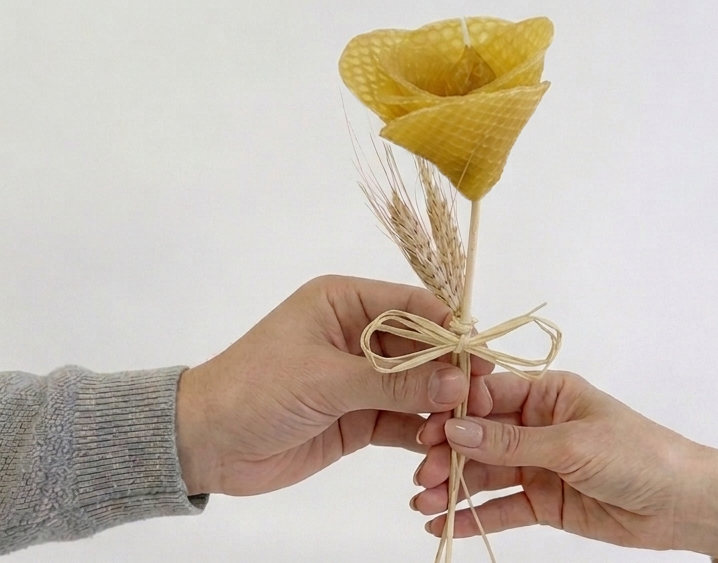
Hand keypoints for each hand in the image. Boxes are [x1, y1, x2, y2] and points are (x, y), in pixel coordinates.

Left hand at [174, 275, 491, 496]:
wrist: (205, 444)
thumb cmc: (256, 389)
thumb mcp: (326, 379)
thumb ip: (393, 381)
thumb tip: (456, 383)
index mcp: (345, 302)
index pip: (413, 306)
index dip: (450, 329)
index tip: (480, 356)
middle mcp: (359, 334)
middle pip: (423, 348)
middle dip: (451, 373)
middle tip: (482, 398)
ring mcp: (361, 378)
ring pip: (417, 387)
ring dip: (439, 406)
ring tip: (461, 427)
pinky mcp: (359, 416)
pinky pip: (401, 419)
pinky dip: (420, 431)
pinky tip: (437, 445)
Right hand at [411, 372, 717, 562]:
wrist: (683, 505)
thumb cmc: (638, 454)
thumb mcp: (573, 443)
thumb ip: (512, 443)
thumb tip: (455, 430)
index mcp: (548, 394)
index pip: (490, 395)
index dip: (456, 412)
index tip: (427, 430)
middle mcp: (538, 425)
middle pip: (481, 437)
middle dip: (450, 454)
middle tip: (423, 474)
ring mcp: (539, 465)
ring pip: (486, 473)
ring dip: (454, 486)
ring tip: (423, 503)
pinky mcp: (544, 501)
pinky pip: (501, 506)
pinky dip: (473, 514)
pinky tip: (442, 522)